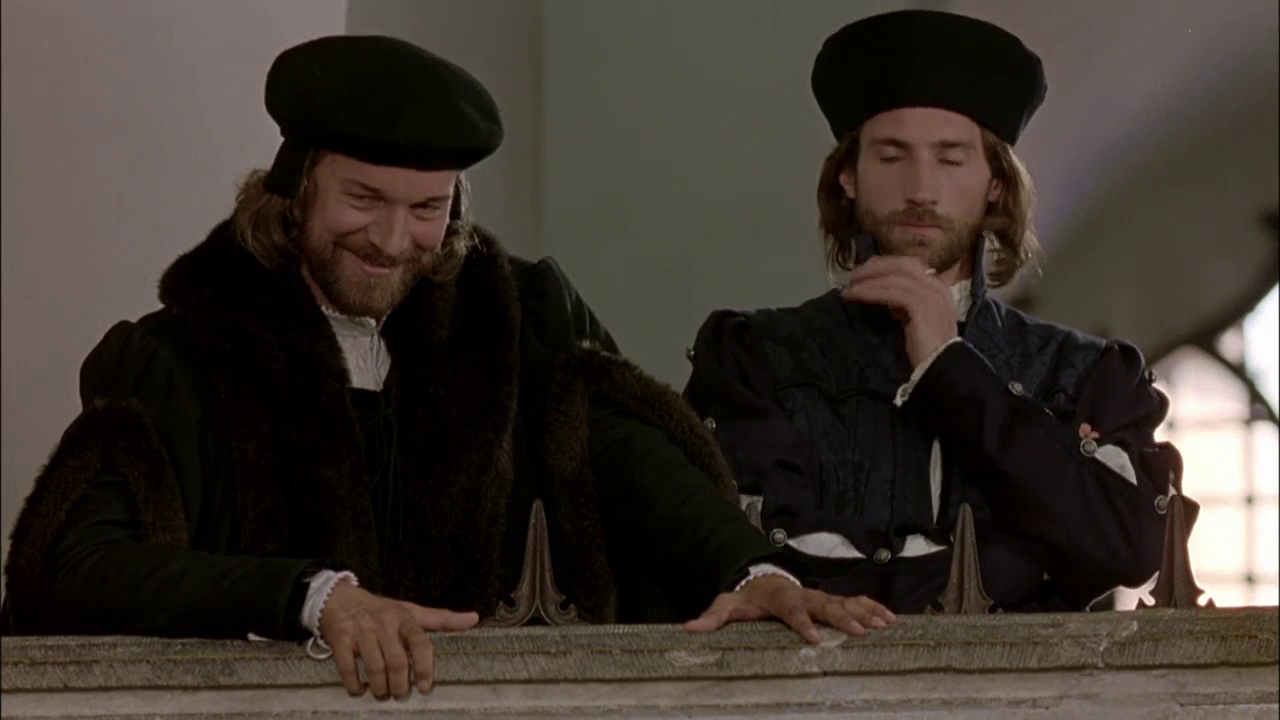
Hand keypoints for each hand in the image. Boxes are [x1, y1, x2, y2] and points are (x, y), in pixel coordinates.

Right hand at [319, 581, 478, 699]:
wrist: (339, 598)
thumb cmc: (381, 610)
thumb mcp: (411, 611)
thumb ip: (441, 619)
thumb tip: (474, 618)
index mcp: (404, 618)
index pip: (420, 642)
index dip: (425, 666)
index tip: (426, 687)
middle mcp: (383, 624)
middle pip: (397, 661)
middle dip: (401, 685)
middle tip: (401, 694)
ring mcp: (361, 631)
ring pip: (374, 667)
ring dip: (380, 688)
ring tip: (383, 693)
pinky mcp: (340, 639)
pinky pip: (348, 668)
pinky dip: (355, 685)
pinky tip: (360, 690)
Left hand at [684, 575, 895, 642]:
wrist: (762, 579)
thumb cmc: (746, 596)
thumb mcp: (727, 604)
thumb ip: (712, 617)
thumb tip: (690, 628)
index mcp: (780, 598)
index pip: (792, 611)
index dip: (802, 624)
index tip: (813, 639)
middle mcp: (804, 595)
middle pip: (825, 606)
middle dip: (843, 618)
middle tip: (861, 631)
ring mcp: (819, 596)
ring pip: (845, 602)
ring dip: (865, 612)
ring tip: (885, 623)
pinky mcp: (829, 600)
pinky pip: (854, 601)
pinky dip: (872, 607)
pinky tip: (889, 618)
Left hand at [841, 256, 958, 368]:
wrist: (942, 366)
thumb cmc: (928, 348)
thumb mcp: (918, 319)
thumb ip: (907, 303)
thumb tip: (886, 293)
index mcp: (938, 288)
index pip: (908, 266)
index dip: (884, 266)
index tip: (864, 273)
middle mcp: (936, 286)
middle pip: (900, 265)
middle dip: (874, 268)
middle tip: (852, 277)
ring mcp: (930, 294)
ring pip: (893, 278)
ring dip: (867, 281)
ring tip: (848, 289)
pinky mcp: (920, 305)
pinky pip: (890, 292)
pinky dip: (870, 291)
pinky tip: (855, 295)